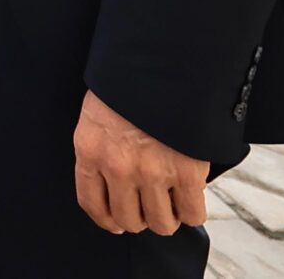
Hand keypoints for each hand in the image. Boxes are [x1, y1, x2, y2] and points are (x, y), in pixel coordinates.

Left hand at [74, 89, 208, 236]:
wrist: (161, 60)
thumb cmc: (129, 83)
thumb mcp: (98, 113)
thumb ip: (102, 147)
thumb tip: (113, 180)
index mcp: (90, 150)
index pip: (91, 203)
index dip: (107, 219)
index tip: (116, 221)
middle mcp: (118, 168)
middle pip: (129, 220)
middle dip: (140, 217)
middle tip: (149, 206)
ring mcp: (152, 172)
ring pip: (161, 223)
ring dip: (167, 216)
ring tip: (171, 201)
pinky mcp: (186, 172)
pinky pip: (192, 214)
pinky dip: (192, 211)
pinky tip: (190, 198)